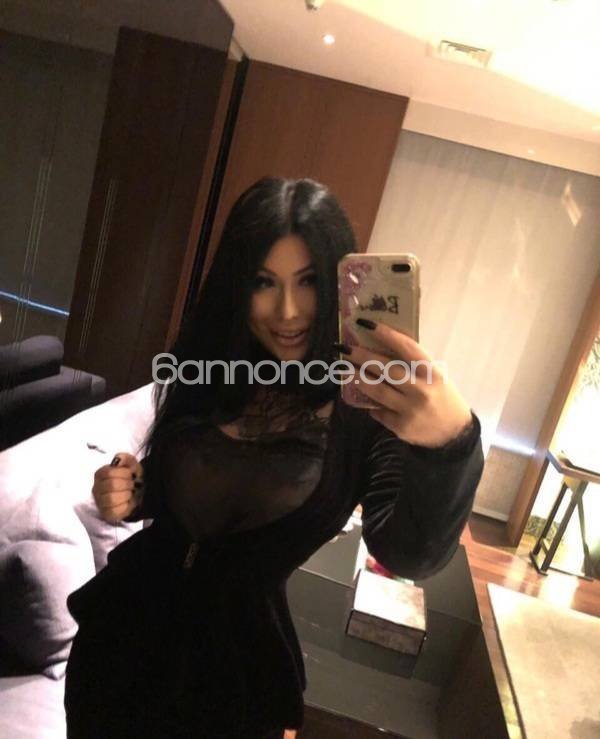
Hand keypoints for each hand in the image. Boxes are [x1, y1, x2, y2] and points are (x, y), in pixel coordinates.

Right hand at [92, 452, 143, 522]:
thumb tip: (117, 459)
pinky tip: (127, 502)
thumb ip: (125, 458)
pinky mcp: (106, 513)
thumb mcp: (131, 464)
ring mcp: (100, 502)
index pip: (109, 472)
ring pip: (111, 499)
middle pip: (111, 485)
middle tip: (132, 484)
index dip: (124, 473)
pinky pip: (114, 511)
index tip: (130, 474)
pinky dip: (125, 506)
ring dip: (126, 495)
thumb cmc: (132, 477)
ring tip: (130, 493)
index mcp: (100, 474)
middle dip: (127, 484)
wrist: (139, 492)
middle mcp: (96, 488)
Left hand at [342, 320, 472, 447]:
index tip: (365, 323)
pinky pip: (379, 411)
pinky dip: (371, 404)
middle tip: (342, 348)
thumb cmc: (441, 396)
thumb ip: (413, 365)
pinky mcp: (401, 426)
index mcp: (432, 372)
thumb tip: (379, 346)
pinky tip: (364, 398)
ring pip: (377, 390)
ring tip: (343, 369)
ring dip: (357, 378)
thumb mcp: (434, 376)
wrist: (454, 433)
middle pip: (386, 368)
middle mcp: (421, 390)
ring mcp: (410, 409)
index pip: (406, 347)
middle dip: (361, 356)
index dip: (385, 334)